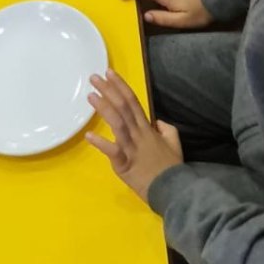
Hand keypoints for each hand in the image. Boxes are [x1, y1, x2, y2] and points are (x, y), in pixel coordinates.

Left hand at [86, 70, 182, 202]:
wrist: (174, 190)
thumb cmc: (171, 168)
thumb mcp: (175, 144)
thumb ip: (167, 129)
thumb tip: (156, 121)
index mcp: (147, 128)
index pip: (133, 101)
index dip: (120, 86)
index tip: (109, 73)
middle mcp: (138, 134)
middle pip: (122, 107)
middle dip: (108, 90)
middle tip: (94, 77)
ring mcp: (131, 148)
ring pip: (118, 123)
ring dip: (103, 108)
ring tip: (91, 96)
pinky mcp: (125, 164)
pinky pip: (113, 151)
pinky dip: (101, 143)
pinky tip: (89, 135)